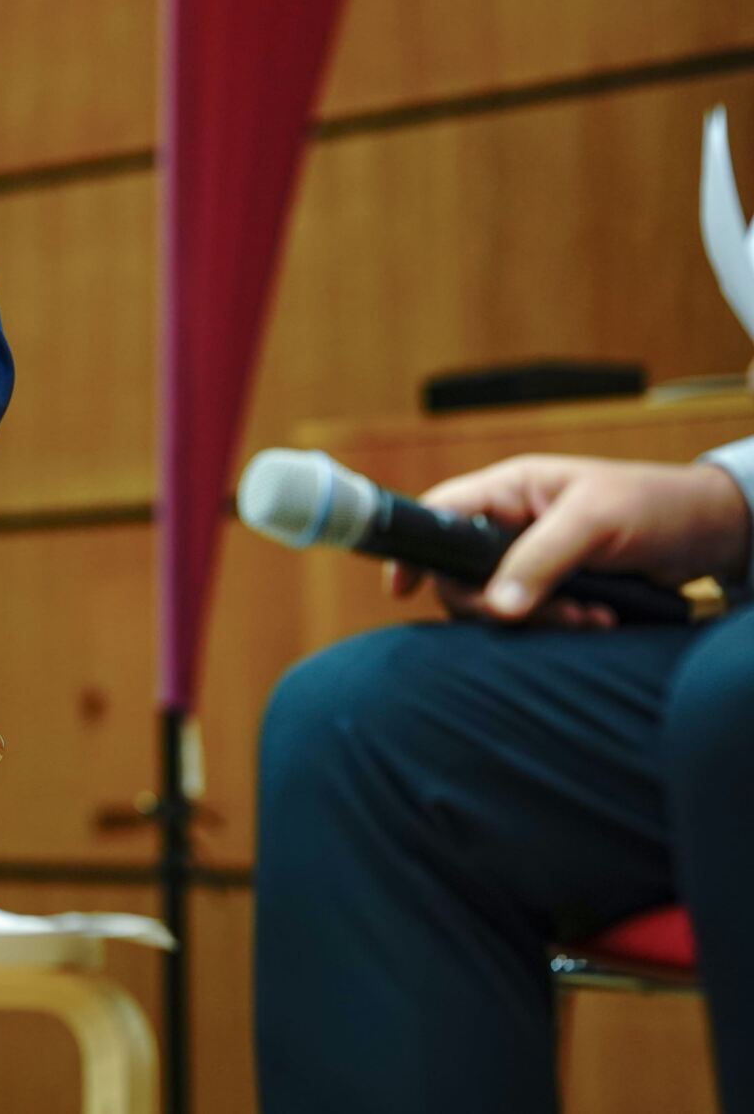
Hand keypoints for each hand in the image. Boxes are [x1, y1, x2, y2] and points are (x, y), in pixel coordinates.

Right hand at [383, 454, 751, 625]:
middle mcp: (512, 525)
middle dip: (501, 603)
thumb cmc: (656, 505)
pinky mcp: (558, 588)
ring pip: (500, 602)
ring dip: (540, 620)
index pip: (439, 515)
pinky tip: (597, 621)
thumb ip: (541, 559)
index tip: (403, 590)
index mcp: (509, 490)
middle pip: (464, 574)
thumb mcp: (595, 521)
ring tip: (589, 618)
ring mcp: (534, 558)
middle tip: (551, 614)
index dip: (414, 550)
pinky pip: (534, 617)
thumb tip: (496, 607)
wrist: (714, 534)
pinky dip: (560, 627)